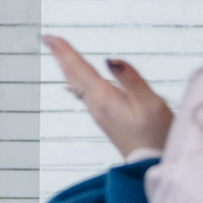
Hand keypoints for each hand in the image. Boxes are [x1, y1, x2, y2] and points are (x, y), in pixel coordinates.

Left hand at [43, 35, 173, 156]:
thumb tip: (110, 59)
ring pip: (77, 84)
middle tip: (47, 39)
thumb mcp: (149, 104)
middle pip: (73, 75)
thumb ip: (131, 80)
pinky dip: (78, 79)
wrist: (151, 165)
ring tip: (60, 52)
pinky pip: (85, 92)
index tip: (49, 37)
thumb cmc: (155, 135)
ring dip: (68, 66)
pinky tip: (77, 80)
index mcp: (104, 98)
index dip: (64, 51)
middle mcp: (96, 105)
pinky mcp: (106, 118)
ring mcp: (99, 113)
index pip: (79, 69)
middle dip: (61, 55)